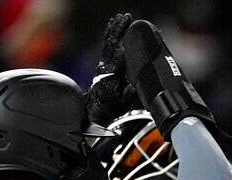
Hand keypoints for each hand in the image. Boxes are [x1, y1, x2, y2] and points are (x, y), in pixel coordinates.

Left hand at [87, 12, 133, 126]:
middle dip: (119, 31)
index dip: (119, 52)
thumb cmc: (113, 107)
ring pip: (108, 42)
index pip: (116, 60)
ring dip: (115, 29)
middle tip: (127, 19)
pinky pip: (107, 44)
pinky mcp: (105, 62)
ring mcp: (104, 63)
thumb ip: (129, 95)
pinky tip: (114, 24)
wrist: (97, 109)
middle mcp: (106, 67)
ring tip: (121, 17)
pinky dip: (111, 33)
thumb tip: (134, 88)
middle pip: (112, 45)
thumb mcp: (123, 103)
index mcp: (112, 76)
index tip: (124, 45)